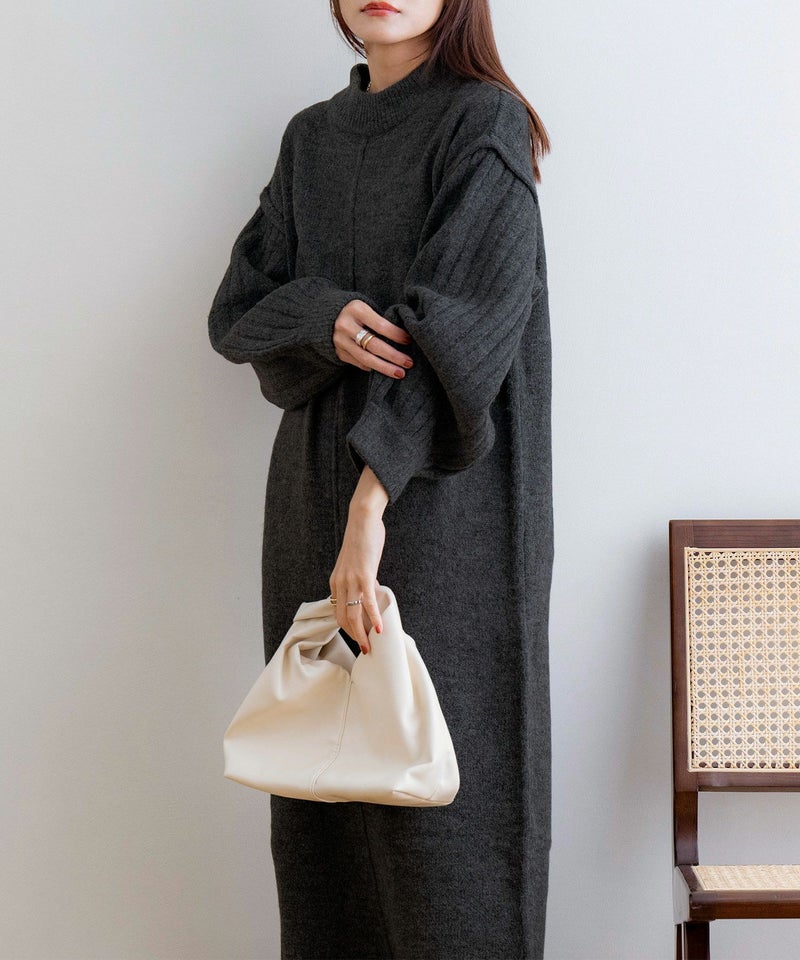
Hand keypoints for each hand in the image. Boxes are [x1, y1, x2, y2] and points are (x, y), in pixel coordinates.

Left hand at [329, 504, 385, 654]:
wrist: (362, 519)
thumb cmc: (362, 538)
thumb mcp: (355, 564)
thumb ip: (360, 579)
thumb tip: (369, 591)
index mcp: (335, 582)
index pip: (337, 612)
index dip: (347, 628)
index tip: (357, 636)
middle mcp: (339, 584)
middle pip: (343, 618)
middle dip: (353, 636)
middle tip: (364, 648)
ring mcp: (351, 580)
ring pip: (353, 615)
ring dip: (361, 634)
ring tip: (369, 646)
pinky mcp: (364, 576)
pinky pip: (368, 603)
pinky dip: (374, 618)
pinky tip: (380, 628)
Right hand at [333, 300, 414, 378]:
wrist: (330, 315)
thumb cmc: (358, 312)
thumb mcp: (368, 308)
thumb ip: (382, 320)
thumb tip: (405, 339)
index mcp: (356, 310)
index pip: (381, 326)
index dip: (396, 335)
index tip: (409, 341)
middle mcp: (345, 325)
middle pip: (373, 345)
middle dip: (393, 356)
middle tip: (408, 363)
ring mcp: (340, 341)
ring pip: (366, 359)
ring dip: (385, 368)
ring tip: (400, 373)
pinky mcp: (339, 353)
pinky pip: (359, 363)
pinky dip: (373, 367)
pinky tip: (384, 369)